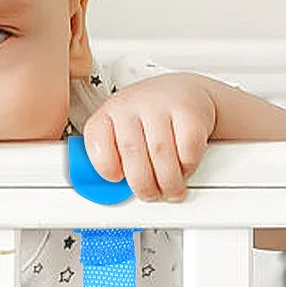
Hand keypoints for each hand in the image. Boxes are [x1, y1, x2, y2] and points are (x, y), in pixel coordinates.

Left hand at [81, 75, 218, 201]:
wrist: (187, 92)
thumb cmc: (152, 117)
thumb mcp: (125, 129)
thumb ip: (116, 156)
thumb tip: (110, 191)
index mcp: (110, 111)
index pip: (96, 140)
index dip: (104, 166)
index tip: (116, 179)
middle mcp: (132, 104)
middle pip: (132, 153)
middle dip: (143, 184)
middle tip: (151, 194)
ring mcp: (161, 105)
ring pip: (161, 154)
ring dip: (168, 182)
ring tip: (170, 189)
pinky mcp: (189, 111)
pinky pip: (187, 150)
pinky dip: (187, 166)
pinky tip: (185, 167)